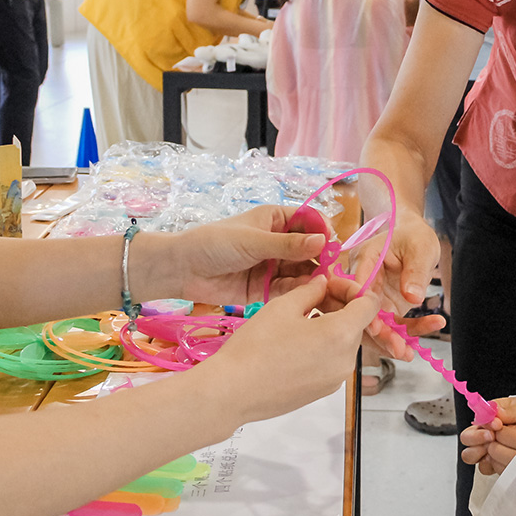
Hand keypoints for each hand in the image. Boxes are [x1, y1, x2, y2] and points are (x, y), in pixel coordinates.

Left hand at [165, 205, 330, 303]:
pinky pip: (289, 290)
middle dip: (321, 260)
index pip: (310, 221)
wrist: (183, 270)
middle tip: (330, 273)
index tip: (332, 245)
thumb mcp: (254, 241)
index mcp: (277, 220)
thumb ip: (288, 245)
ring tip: (319, 287)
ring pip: (302, 271)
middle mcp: (279, 242)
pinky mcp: (267, 289)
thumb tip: (323, 241)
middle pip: (310, 250)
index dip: (323, 232)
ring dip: (312, 278)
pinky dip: (298, 292)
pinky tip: (304, 296)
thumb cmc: (215, 244)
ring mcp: (274, 266)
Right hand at [203, 275, 380, 423]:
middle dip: (339, 307)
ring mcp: (336, 380)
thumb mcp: (283, 306)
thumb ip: (311, 290)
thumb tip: (322, 284)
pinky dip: (322, 349)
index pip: (368, 304)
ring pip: (344, 344)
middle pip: (356, 324)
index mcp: (342, 334)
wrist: (232, 392)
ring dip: (330, 328)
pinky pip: (332, 362)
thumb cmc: (256, 347)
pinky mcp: (322, 392)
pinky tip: (295, 344)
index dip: (352, 288)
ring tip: (299, 321)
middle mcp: (346, 360)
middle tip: (311, 299)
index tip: (330, 286)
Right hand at [349, 207, 446, 358]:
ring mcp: (374, 297)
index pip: (359, 287)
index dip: (365, 310)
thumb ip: (415, 271)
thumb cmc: (414, 236)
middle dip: (379, 334)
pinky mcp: (385, 307)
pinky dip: (408, 333)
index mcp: (365, 259)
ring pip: (377, 324)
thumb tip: (413, 297)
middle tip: (397, 349)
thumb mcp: (420, 248)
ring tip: (409, 353)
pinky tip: (422, 338)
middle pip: (364, 311)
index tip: (376, 328)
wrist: (416, 237)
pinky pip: (394, 325)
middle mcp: (364, 281)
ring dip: (392, 341)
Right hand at [461, 397, 515, 475]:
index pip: (473, 423)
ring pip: (469, 455)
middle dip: (477, 438)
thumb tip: (497, 411)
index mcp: (486, 419)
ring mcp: (486, 450)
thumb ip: (509, 410)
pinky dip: (491, 465)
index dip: (482, 425)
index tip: (497, 425)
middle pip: (466, 439)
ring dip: (480, 452)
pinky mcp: (493, 463)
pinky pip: (484, 468)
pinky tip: (502, 460)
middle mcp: (482, 434)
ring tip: (496, 449)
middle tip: (493, 436)